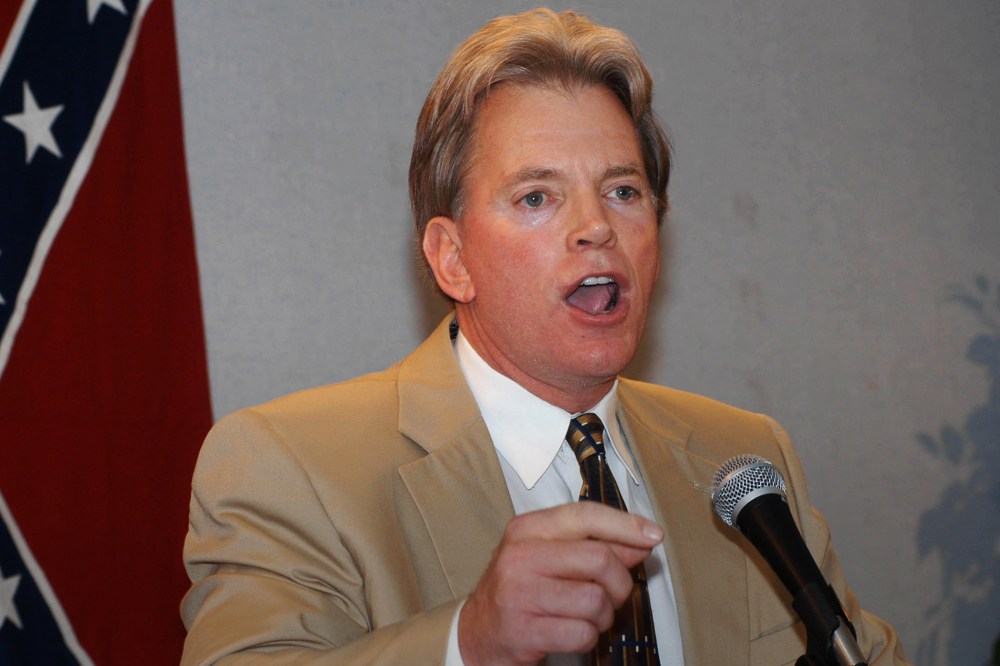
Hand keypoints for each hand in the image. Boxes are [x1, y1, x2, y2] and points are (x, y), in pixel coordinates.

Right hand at [457, 501, 662, 665]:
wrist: (477, 633)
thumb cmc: (521, 590)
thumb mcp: (549, 556)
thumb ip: (592, 545)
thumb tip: (642, 539)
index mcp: (526, 529)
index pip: (584, 516)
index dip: (625, 525)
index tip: (653, 535)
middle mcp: (520, 556)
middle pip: (599, 560)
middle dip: (619, 583)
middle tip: (612, 595)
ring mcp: (519, 593)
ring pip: (596, 600)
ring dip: (603, 616)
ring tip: (587, 616)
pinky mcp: (524, 630)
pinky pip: (583, 633)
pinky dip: (589, 637)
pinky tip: (572, 633)